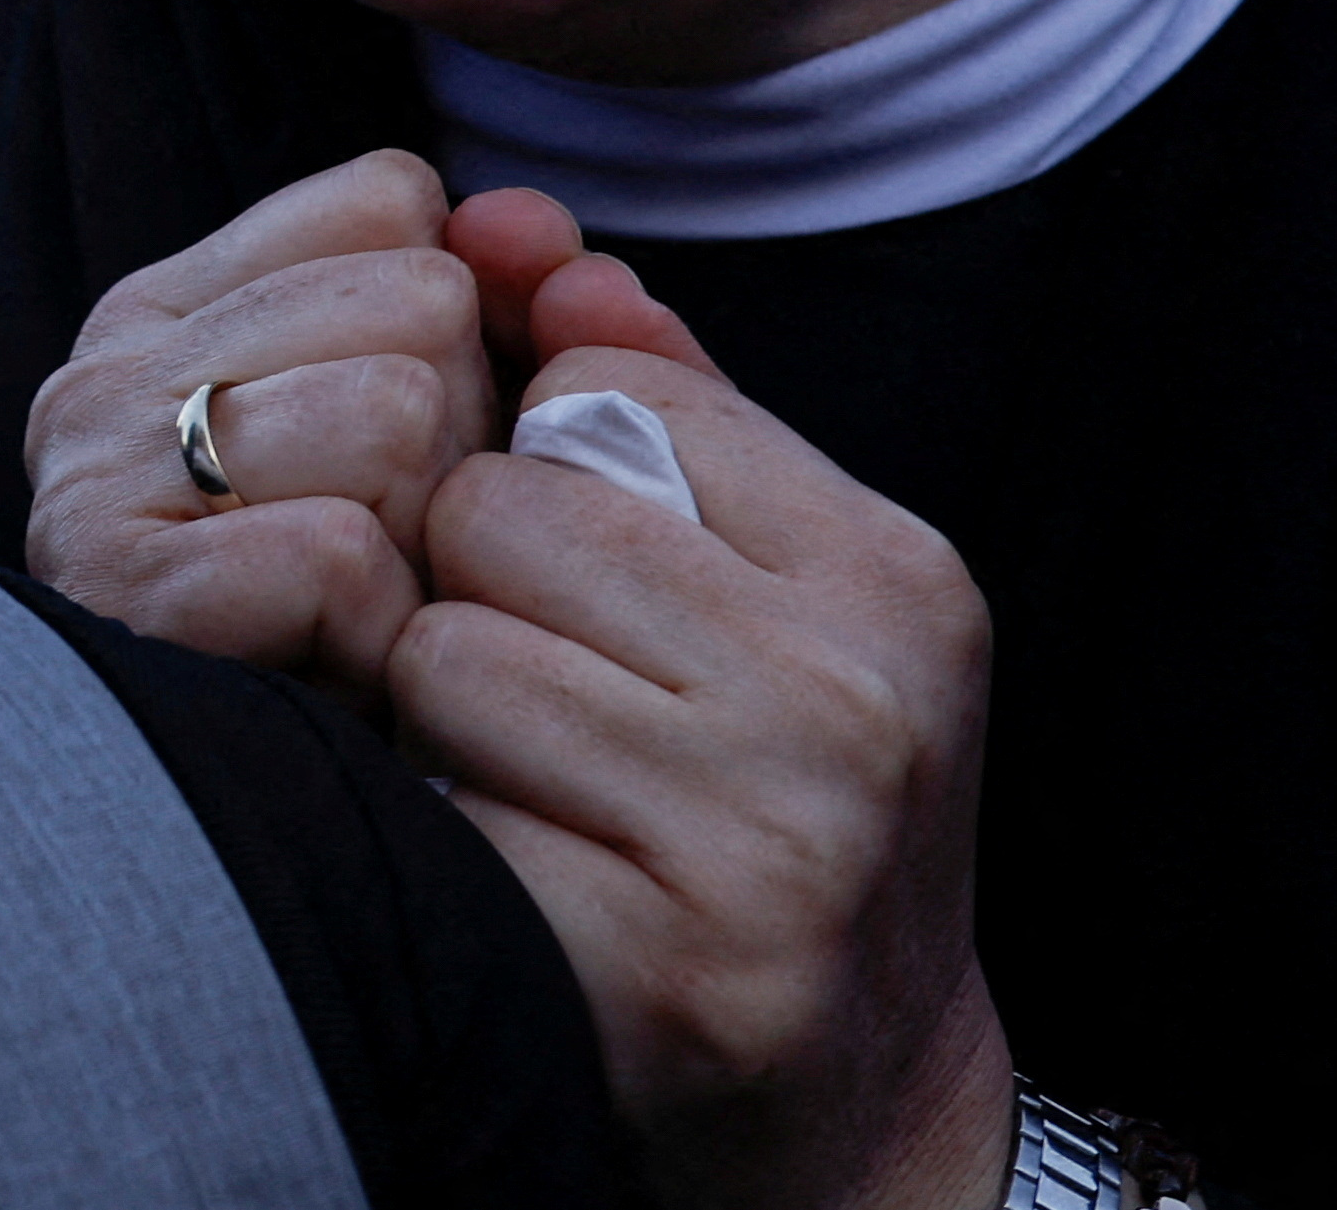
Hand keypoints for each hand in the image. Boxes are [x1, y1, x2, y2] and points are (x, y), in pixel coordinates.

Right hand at [23, 150, 494, 702]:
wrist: (297, 873)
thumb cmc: (387, 642)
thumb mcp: (468, 446)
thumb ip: (518, 314)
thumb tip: (541, 223)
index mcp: (173, 309)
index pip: (395, 205)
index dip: (463, 335)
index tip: (418, 452)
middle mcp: (109, 368)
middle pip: (416, 303)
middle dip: (458, 442)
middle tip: (399, 560)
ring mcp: (95, 473)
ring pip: (393, 411)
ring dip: (429, 542)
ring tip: (369, 620)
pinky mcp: (119, 590)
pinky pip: (341, 553)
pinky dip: (379, 633)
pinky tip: (341, 678)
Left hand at [395, 253, 1010, 1209]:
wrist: (859, 1104)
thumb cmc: (780, 801)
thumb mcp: (772, 587)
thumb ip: (661, 401)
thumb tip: (523, 232)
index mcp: (896, 574)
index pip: (603, 386)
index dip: (544, 460)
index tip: (587, 565)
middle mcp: (858, 699)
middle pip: (502, 507)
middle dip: (475, 583)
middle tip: (542, 683)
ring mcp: (773, 842)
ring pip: (446, 649)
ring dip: (442, 710)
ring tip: (531, 776)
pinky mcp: (669, 969)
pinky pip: (440, 807)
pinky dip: (442, 829)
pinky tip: (517, 864)